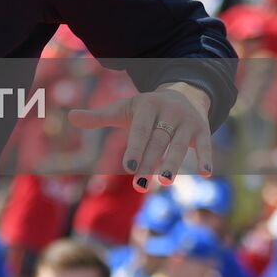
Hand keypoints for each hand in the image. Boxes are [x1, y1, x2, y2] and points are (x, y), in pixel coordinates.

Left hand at [68, 81, 212, 191]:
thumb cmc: (145, 109)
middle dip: (150, 162)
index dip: (135, 148)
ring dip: (173, 163)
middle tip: (140, 184)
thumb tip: (69, 117)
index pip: (141, 129)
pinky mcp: (203, 129)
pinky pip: (205, 145)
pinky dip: (206, 158)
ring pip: (180, 145)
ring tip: (166, 182)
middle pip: (158, 141)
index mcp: (147, 105)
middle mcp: (169, 110)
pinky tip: (207, 174)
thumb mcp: (123, 110)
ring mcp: (187, 120)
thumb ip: (98, 117)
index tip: (129, 166)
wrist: (183, 92)